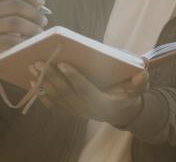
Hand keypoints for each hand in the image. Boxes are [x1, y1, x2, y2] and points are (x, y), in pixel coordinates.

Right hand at [0, 0, 47, 69]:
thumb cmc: (4, 25)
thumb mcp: (12, 10)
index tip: (42, 2)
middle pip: (16, 5)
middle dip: (34, 13)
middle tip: (43, 20)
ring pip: (15, 23)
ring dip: (33, 27)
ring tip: (40, 32)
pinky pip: (13, 41)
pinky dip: (26, 41)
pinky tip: (31, 42)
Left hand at [30, 61, 146, 126]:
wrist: (121, 112)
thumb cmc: (127, 96)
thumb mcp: (137, 89)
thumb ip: (139, 82)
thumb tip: (142, 70)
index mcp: (102, 102)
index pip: (84, 89)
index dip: (73, 77)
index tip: (62, 63)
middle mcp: (87, 109)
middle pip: (66, 93)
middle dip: (51, 77)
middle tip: (39, 62)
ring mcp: (77, 112)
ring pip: (57, 98)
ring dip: (43, 83)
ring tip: (33, 68)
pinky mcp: (70, 111)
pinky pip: (53, 105)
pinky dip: (42, 95)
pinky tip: (33, 83)